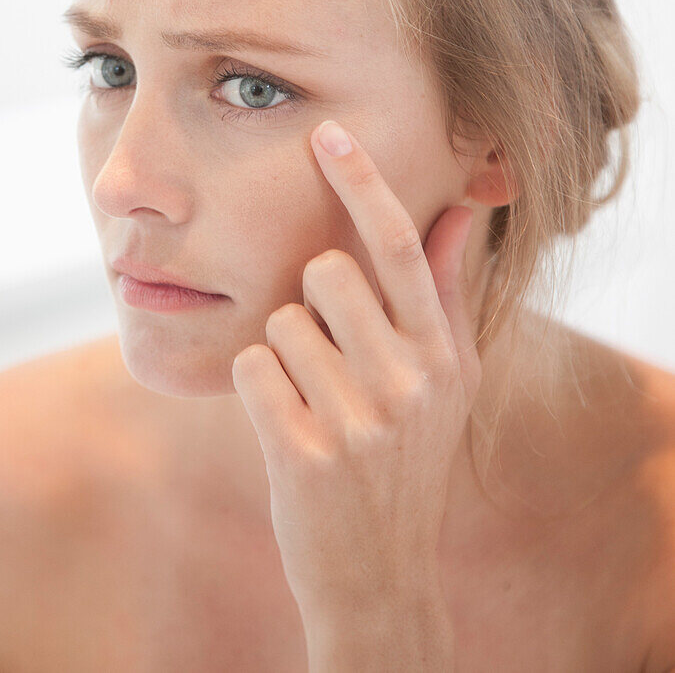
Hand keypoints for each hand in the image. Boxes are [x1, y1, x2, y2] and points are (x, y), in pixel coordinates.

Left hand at [231, 119, 480, 624]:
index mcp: (442, 353)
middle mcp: (410, 380)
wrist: (379, 572)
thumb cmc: (406, 456)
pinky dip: (257, 387)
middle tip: (329, 354)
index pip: (399, 248)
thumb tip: (456, 208)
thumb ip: (446, 291)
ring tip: (313, 401)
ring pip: (281, 321)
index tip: (329, 135)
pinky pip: (251, 366)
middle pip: (325, 272)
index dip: (363, 184)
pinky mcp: (305, 453)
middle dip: (311, 301)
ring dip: (285, 354)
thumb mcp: (445, 378)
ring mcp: (359, 420)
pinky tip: (287, 426)